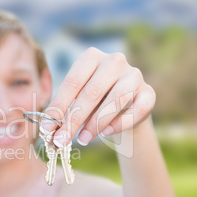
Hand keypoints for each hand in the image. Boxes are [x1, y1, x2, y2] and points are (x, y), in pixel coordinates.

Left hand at [40, 47, 155, 146]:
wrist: (123, 107)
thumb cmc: (92, 102)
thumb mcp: (75, 101)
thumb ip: (64, 111)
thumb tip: (48, 129)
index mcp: (91, 57)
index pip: (72, 82)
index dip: (58, 107)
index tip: (47, 128)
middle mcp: (114, 61)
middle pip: (91, 92)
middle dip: (73, 120)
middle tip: (61, 139)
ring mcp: (134, 75)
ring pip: (115, 100)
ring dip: (96, 124)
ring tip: (82, 139)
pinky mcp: (149, 92)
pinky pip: (137, 109)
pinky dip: (120, 123)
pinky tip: (107, 133)